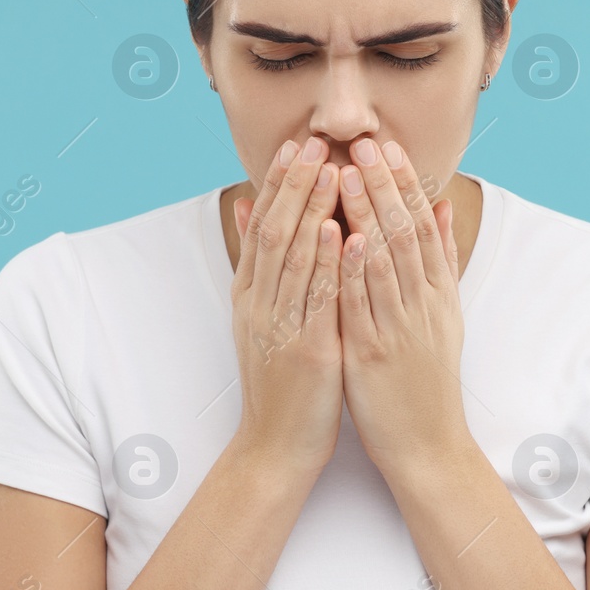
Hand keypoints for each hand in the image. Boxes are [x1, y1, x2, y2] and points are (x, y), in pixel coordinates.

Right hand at [228, 137, 344, 475]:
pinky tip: (339, 232)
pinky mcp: (307, 352)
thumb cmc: (279, 382)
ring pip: (295, 258)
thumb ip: (257, 264)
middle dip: (295, 185)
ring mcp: (281, 328)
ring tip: (330, 170)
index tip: (296, 146)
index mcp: (252, 296)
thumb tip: (249, 207)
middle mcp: (261, 305)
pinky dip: (327, 262)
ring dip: (313, 210)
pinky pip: (317, 299)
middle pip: (276, 232)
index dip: (279, 184)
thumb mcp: (258, 318)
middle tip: (312, 143)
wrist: (275, 446)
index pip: (264, 227)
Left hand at [336, 137, 468, 472]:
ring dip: (365, 214)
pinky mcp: (375, 354)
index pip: (422, 226)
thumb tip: (441, 205)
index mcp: (437, 294)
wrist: (429, 447)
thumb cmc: (427, 381)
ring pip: (385, 260)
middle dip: (382, 184)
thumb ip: (442, 261)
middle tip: (365, 143)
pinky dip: (355, 269)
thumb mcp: (444, 316)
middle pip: (405, 232)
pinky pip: (364, 304)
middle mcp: (423, 305)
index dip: (403, 184)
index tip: (387, 147)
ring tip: (346, 173)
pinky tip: (344, 238)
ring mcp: (400, 328)